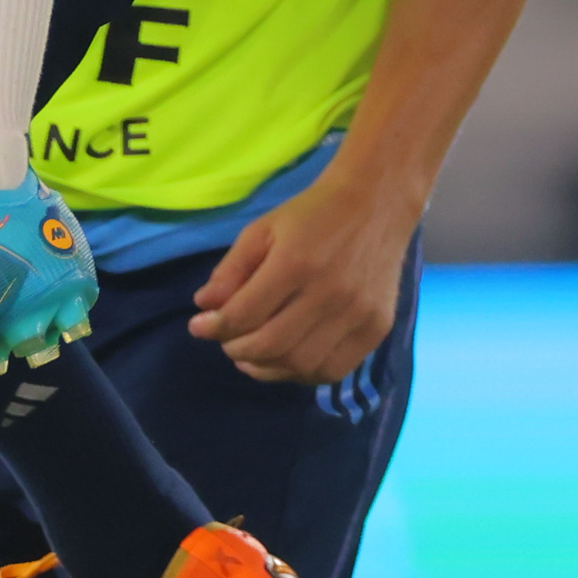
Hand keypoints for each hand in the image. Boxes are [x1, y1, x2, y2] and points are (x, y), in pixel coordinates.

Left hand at [187, 166, 411, 385]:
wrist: (377, 203)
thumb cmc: (313, 214)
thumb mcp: (263, 229)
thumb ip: (231, 269)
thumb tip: (204, 307)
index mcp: (296, 262)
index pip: (244, 315)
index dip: (214, 327)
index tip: (199, 326)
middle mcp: (329, 293)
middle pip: (270, 346)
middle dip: (237, 350)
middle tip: (228, 342)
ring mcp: (357, 314)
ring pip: (300, 365)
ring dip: (267, 368)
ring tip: (252, 356)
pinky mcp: (376, 327)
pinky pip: (333, 370)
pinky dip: (303, 374)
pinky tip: (288, 360)